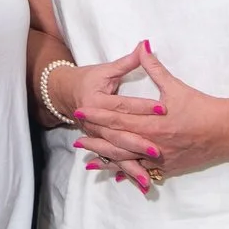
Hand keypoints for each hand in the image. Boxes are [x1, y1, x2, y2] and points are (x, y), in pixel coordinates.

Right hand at [48, 47, 158, 189]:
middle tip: (158, 150)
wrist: (64, 93)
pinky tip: (141, 183)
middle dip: (138, 143)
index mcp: (97, 100)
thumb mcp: (107, 70)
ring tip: (149, 179)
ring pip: (116, 153)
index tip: (164, 108)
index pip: (124, 104)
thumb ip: (128, 61)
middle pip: (119, 134)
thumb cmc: (90, 79)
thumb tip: (145, 45)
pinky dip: (126, 172)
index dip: (143, 106)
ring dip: (132, 166)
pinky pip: (114, 161)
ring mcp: (96, 136)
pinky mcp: (101, 145)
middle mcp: (94, 122)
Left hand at [72, 41, 228, 189]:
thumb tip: (143, 46)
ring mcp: (160, 159)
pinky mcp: (169, 168)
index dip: (97, 116)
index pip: (117, 119)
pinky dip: (129, 172)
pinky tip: (118, 175)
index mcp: (151, 124)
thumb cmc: (202, 107)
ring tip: (90, 162)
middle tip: (77, 142)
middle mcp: (152, 145)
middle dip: (97, 142)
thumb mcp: (176, 87)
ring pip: (128, 162)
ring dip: (109, 161)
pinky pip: (144, 172)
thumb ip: (155, 68)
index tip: (80, 112)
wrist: (226, 131)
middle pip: (117, 144)